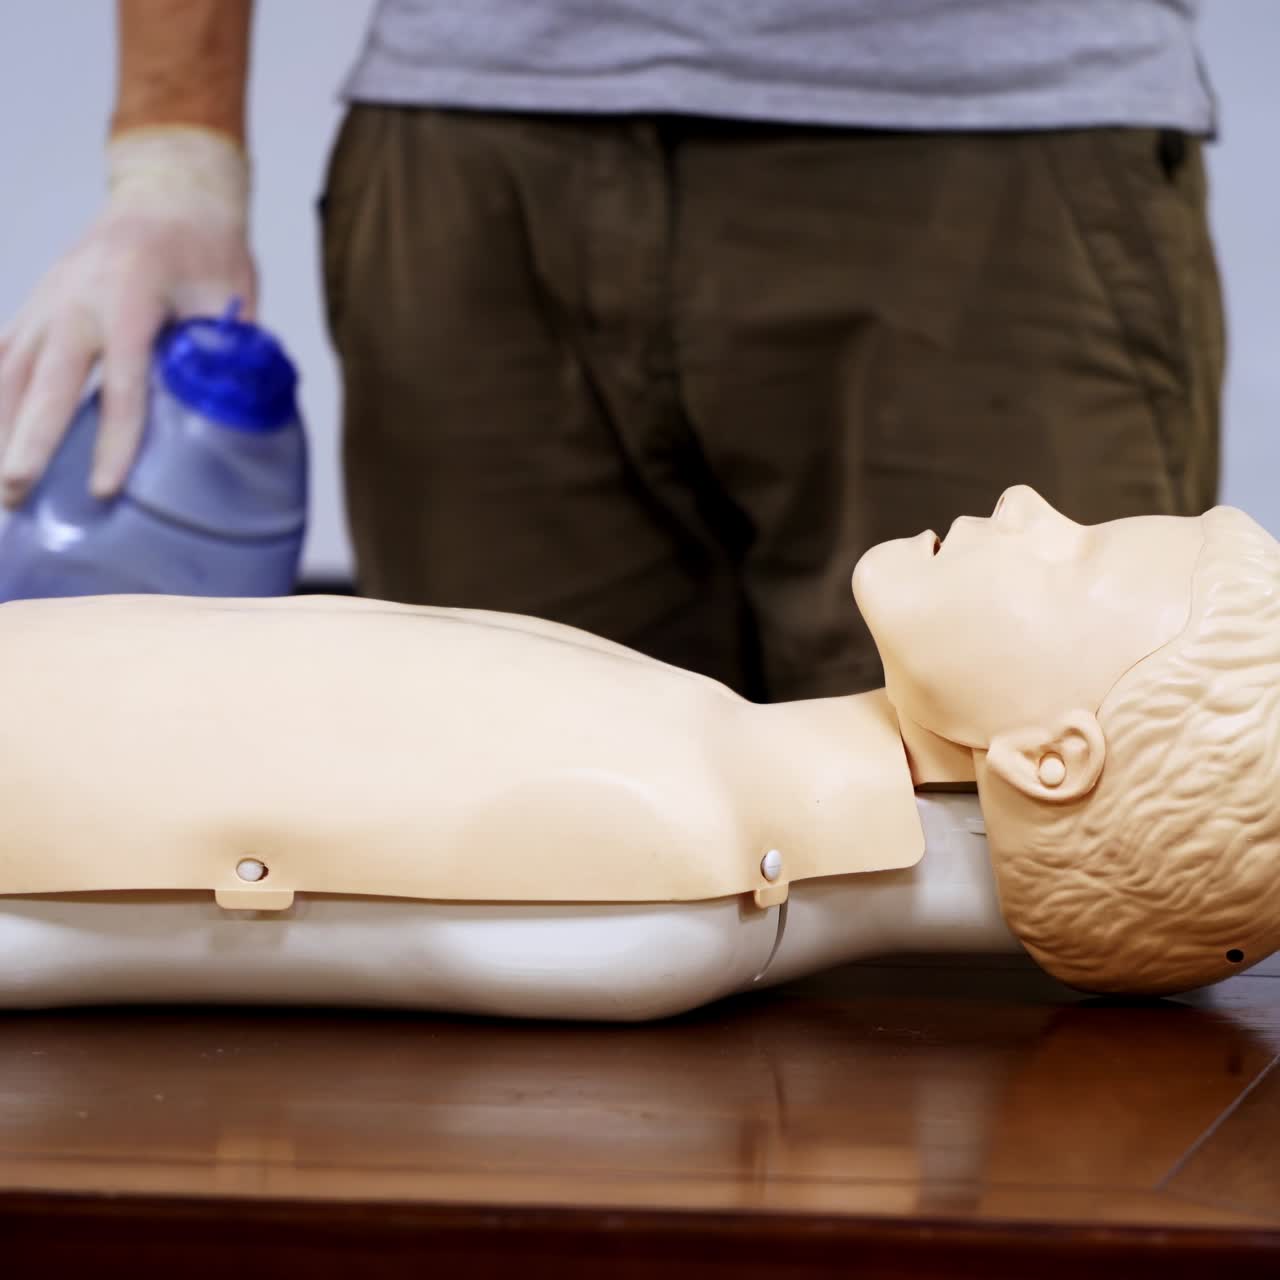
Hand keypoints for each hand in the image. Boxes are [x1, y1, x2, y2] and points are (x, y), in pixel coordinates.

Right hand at [0, 128, 254, 506]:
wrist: (170, 192)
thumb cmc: (208, 249)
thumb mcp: (230, 296)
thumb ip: (225, 353)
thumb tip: (231, 416)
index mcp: (131, 296)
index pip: (122, 385)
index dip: (112, 441)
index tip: (102, 489)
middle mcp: (77, 297)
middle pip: (47, 382)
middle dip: (30, 443)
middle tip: (15, 495)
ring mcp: (49, 298)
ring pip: (10, 371)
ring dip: (1, 428)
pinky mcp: (37, 303)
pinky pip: (4, 354)